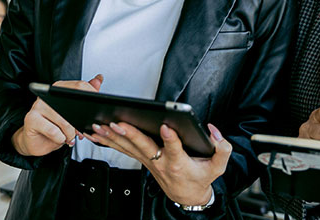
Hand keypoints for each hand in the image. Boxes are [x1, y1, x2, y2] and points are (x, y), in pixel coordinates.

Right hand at [11, 75, 102, 155]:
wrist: (36, 141)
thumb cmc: (55, 126)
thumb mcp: (73, 112)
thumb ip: (85, 95)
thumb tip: (99, 78)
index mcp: (59, 89)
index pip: (79, 86)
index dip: (91, 97)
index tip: (97, 109)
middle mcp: (48, 94)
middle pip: (72, 104)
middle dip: (81, 122)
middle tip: (83, 131)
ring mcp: (38, 105)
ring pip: (64, 120)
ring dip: (70, 133)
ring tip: (70, 137)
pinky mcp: (31, 119)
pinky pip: (53, 130)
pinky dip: (60, 138)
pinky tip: (60, 139)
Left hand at [89, 121, 231, 205]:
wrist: (187, 196)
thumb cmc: (200, 178)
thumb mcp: (218, 167)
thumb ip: (222, 149)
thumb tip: (213, 131)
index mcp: (179, 162)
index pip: (175, 149)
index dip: (171, 139)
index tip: (167, 127)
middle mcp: (161, 163)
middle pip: (145, 147)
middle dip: (131, 135)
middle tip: (120, 123)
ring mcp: (149, 162)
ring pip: (129, 148)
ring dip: (114, 137)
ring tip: (101, 125)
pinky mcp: (143, 160)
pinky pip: (124, 150)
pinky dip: (109, 141)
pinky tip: (97, 134)